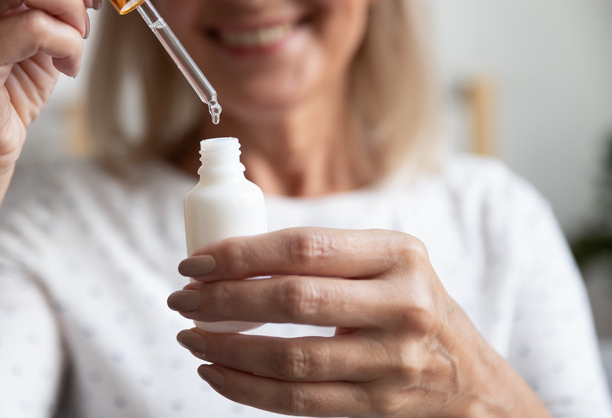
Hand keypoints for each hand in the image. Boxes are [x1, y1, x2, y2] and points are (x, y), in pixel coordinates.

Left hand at [168, 228, 549, 416]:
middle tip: (182, 299)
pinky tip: (215, 372)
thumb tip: (229, 258)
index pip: (305, 247)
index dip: (241, 254)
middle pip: (294, 300)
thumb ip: (324, 256)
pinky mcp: (379, 404)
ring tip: (190, 337)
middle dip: (224, 300)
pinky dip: (247, 389)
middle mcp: (401, 303)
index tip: (194, 262)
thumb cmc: (409, 304)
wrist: (469, 378)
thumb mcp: (387, 263)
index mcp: (398, 254)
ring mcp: (393, 360)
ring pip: (292, 356)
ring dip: (227, 348)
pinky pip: (300, 400)